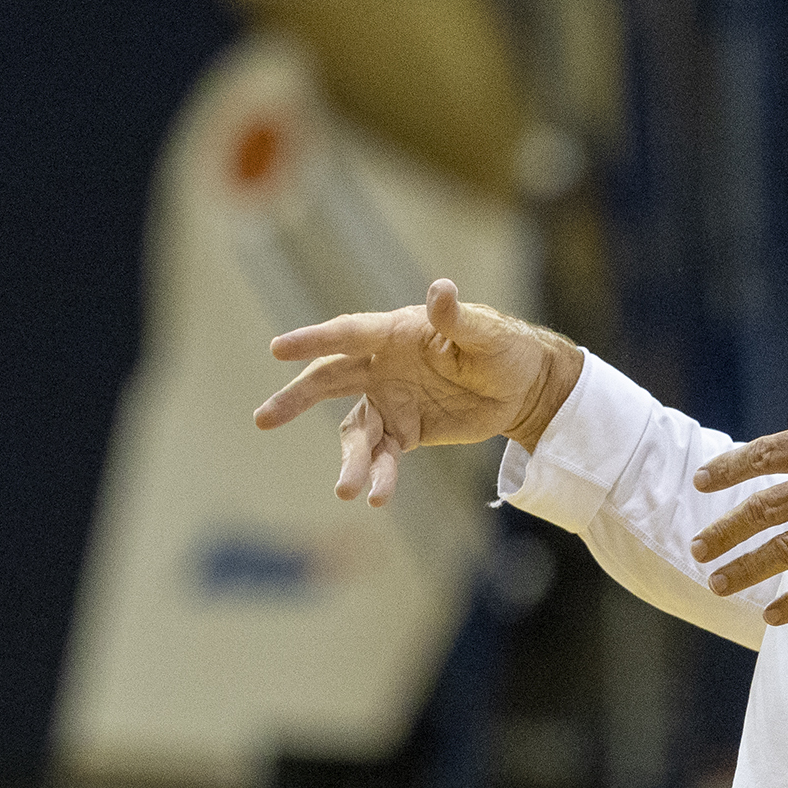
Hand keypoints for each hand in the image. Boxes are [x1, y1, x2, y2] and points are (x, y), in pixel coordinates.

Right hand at [255, 278, 584, 505]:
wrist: (524, 390)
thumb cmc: (504, 349)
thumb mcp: (486, 334)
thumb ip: (456, 319)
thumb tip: (439, 290)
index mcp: (397, 335)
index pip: (348, 335)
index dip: (314, 340)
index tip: (278, 348)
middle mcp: (382, 367)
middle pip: (329, 380)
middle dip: (296, 399)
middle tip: (264, 419)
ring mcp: (389, 401)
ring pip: (357, 432)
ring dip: (350, 460)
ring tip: (347, 491)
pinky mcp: (404, 432)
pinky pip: (383, 457)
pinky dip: (378, 476)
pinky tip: (376, 497)